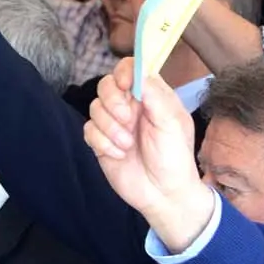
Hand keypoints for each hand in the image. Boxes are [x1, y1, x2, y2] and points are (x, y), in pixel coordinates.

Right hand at [84, 59, 212, 250]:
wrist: (163, 194)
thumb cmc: (174, 157)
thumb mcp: (172, 123)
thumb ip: (154, 94)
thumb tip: (137, 69)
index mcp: (151, 95)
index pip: (130, 68)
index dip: (123, 71)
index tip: (125, 85)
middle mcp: (131, 105)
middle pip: (106, 85)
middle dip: (113, 102)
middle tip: (127, 120)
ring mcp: (114, 123)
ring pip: (95, 108)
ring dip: (110, 128)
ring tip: (127, 145)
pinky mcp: (101, 141)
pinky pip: (89, 130)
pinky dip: (102, 143)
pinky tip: (119, 155)